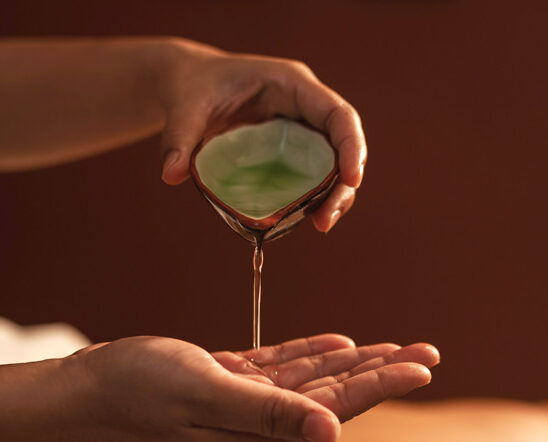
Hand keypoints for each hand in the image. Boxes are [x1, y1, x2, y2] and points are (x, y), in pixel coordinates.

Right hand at [75, 334, 437, 441]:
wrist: (97, 384)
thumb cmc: (144, 387)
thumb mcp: (208, 393)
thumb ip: (269, 413)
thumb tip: (332, 433)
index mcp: (264, 433)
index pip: (338, 405)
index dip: (384, 382)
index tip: (423, 365)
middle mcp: (264, 422)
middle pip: (338, 392)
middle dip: (384, 370)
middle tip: (428, 352)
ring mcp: (250, 401)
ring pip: (316, 377)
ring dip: (357, 361)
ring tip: (396, 347)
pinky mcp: (235, 380)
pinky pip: (285, 366)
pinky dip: (313, 353)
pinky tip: (339, 346)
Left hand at [157, 39, 366, 231]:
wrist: (190, 86)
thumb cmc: (193, 87)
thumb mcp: (185, 106)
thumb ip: (180, 137)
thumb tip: (171, 175)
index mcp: (292, 84)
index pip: (338, 114)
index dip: (351, 146)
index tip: (351, 179)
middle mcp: (306, 107)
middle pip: (343, 145)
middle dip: (343, 184)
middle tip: (325, 221)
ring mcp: (303, 129)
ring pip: (335, 164)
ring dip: (335, 196)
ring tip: (320, 225)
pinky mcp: (294, 149)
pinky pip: (317, 174)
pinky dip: (318, 196)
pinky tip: (307, 217)